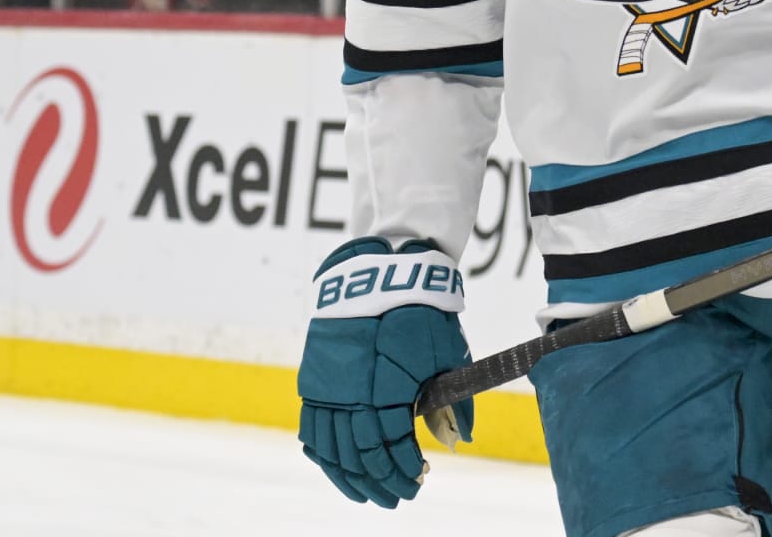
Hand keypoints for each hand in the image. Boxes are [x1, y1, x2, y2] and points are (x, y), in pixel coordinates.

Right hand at [298, 237, 473, 507]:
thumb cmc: (420, 313)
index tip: (420, 480)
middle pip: (360, 455)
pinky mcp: (313, 380)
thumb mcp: (448, 353)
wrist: (379, 274)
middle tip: (399, 498)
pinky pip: (311, 430)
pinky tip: (337, 469)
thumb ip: (454, 400)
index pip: (391, 446)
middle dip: (381, 482)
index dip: (405, 469)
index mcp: (384, 389)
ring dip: (350, 478)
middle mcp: (349, 394)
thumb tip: (461, 439)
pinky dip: (323, 456)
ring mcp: (326, 388)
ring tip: (368, 495)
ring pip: (331, 450)